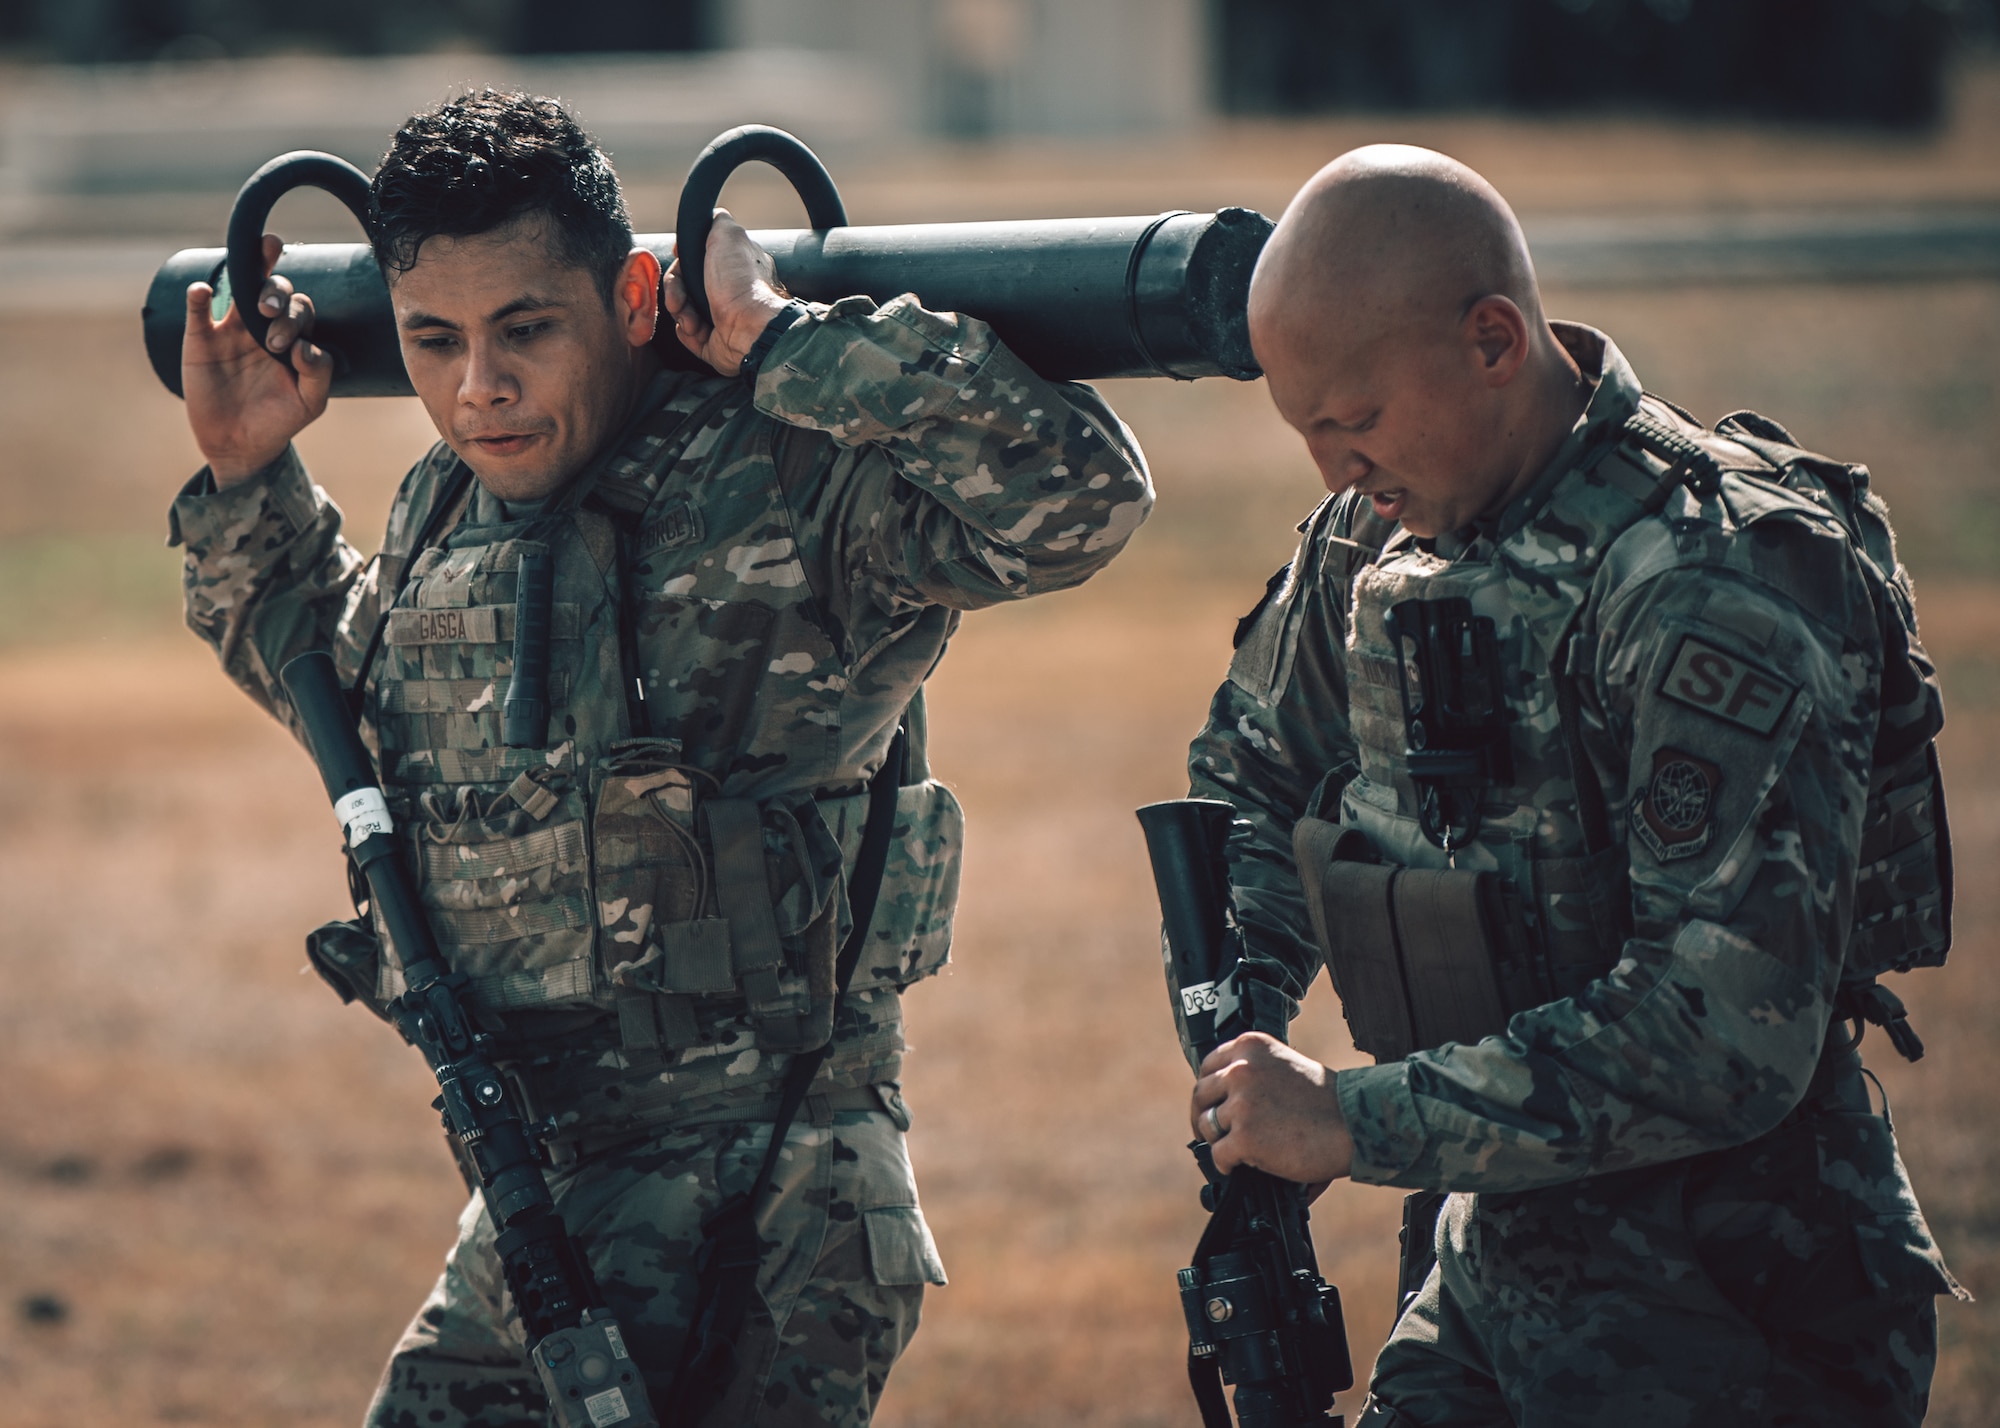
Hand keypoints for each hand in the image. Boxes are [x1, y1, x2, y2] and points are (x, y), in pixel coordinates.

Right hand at [182, 232, 332, 486]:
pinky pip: (197, 310)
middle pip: (275, 291)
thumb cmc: (278, 420)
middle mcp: (263, 328)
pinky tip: (202, 292)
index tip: (289, 349)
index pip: (300, 308)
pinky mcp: (200, 340)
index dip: (297, 318)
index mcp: (292, 339)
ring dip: (250, 285)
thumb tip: (304, 345)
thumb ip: (318, 373)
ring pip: (241, 290)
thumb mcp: (309, 403)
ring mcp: (231, 331)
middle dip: (278, 298)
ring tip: (260, 305)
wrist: (240, 444)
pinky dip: (198, 296)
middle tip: (274, 329)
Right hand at [661, 209, 791, 376]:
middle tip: (680, 296)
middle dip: (676, 289)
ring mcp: (721, 318)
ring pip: (682, 309)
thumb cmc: (742, 285)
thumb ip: (718, 220)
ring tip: (691, 319)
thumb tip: (711, 216)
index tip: (679, 258)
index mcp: (734, 267)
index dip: (683, 260)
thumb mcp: (729, 236)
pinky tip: (696, 329)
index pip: (697, 258)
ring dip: (680, 311)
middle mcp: (729, 292)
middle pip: (685, 284)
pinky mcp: (715, 342)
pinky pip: (687, 334)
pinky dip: (686, 331)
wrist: (750, 329)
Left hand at [1192, 1032, 1353, 1189]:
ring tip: (1237, 1151)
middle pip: (1201, 1095)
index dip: (1210, 1090)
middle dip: (1205, 1116)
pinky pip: (1219, 1155)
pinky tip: (1241, 1167)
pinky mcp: (1244, 1136)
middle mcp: (1241, 1069)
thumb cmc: (1329, 1102)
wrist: (1355, 1125)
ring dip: (1219, 1141)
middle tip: (1215, 1134)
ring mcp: (1241, 1103)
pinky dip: (1227, 1165)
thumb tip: (1224, 1100)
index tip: (1213, 1105)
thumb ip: (1255, 1074)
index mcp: (1251, 1046)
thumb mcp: (1285, 1067)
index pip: (1208, 1066)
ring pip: (1207, 1126)